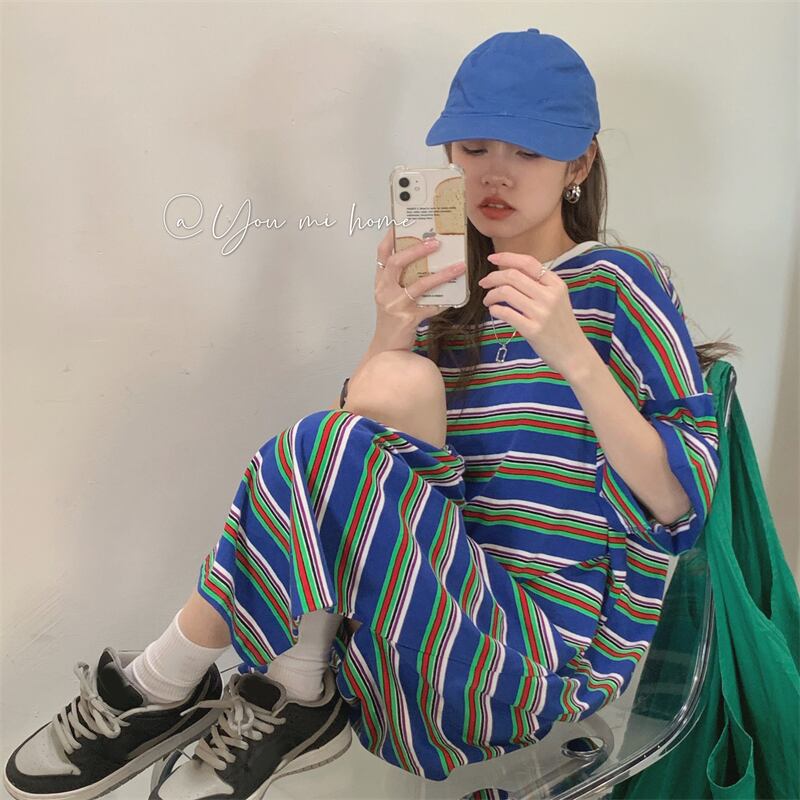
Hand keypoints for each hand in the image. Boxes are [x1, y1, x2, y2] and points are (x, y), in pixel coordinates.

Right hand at [373, 228, 465, 348]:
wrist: (388, 348)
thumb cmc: (392, 320)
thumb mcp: (391, 296)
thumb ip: (401, 280)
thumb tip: (428, 260)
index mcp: (380, 283)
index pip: (381, 255)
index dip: (390, 238)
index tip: (401, 223)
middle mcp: (385, 291)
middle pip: (397, 263)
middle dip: (416, 250)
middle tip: (436, 242)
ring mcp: (395, 305)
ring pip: (419, 285)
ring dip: (440, 274)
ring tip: (458, 266)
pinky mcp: (408, 318)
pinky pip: (431, 306)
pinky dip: (444, 300)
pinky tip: (457, 295)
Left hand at [478, 251, 592, 378]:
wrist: (574, 354)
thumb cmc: (562, 327)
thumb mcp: (557, 300)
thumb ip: (539, 286)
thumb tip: (510, 274)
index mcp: (556, 285)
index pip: (528, 263)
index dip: (507, 257)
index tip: (492, 257)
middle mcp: (549, 296)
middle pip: (512, 276)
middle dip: (493, 277)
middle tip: (484, 283)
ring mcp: (541, 313)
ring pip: (506, 292)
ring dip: (491, 295)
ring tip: (488, 301)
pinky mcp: (533, 330)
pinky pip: (506, 313)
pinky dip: (495, 310)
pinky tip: (494, 312)